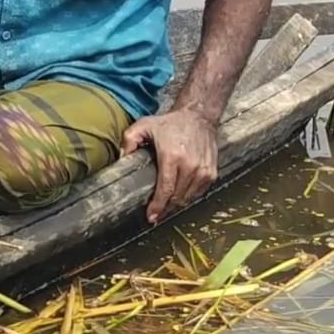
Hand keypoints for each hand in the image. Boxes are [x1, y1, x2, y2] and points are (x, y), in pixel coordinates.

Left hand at [121, 108, 218, 224]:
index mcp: (172, 157)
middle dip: (165, 208)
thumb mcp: (143, 126)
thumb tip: (121, 158)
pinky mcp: (211, 173)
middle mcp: (190, 166)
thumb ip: (128, 141)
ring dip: (176, 205)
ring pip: (188, 198)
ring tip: (165, 207)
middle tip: (155, 214)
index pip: (166, 189)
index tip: (151, 216)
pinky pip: (198, 192)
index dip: (158, 206)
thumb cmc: (170, 123)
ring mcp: (203, 171)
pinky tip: (178, 196)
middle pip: (177, 198)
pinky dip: (188, 197)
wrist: (198, 116)